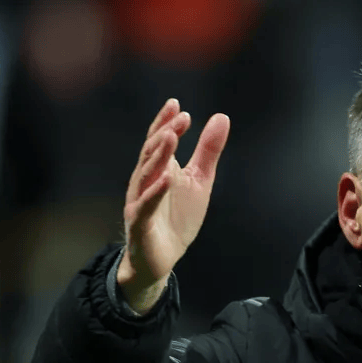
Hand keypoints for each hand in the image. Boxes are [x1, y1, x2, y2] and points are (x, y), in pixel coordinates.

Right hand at [120, 99, 229, 292]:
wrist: (162, 257)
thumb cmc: (178, 217)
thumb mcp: (200, 180)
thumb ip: (208, 151)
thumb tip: (221, 117)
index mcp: (159, 168)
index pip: (159, 140)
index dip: (166, 122)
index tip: (177, 105)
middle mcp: (145, 180)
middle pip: (151, 152)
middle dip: (164, 133)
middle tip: (180, 117)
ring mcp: (140, 201)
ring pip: (146, 174)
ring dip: (158, 155)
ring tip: (171, 137)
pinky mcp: (140, 223)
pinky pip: (146, 205)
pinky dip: (155, 191)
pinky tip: (167, 179)